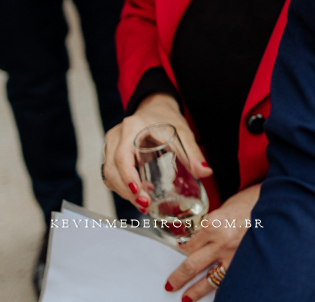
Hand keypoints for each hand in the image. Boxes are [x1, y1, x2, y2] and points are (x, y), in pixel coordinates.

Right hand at [101, 93, 212, 213]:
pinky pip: (111, 173)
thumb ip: (193, 153)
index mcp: (132, 128)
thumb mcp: (183, 133)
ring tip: (144, 203)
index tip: (139, 192)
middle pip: (112, 168)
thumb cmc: (168, 119)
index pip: (122, 156)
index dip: (128, 177)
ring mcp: (111, 144)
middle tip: (146, 204)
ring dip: (124, 192)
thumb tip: (205, 172)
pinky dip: (123, 187)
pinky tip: (140, 193)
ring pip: (109, 174)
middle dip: (127, 190)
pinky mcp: (111, 152)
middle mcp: (116, 136)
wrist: (156, 109)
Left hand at [165, 183, 260, 300]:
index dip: (183, 251)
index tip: (181, 255)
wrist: (283, 204)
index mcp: (213, 223)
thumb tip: (202, 237)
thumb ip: (213, 223)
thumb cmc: (256, 201)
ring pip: (209, 279)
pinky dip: (220, 288)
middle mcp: (221, 242)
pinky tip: (216, 296)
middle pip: (191, 266)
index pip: (189, 244)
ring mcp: (235, 255)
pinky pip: (229, 279)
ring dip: (195, 291)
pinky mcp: (247, 263)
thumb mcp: (228, 206)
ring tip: (187, 298)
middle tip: (171, 284)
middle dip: (178, 278)